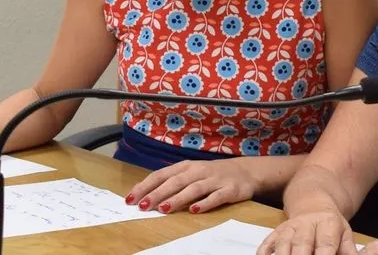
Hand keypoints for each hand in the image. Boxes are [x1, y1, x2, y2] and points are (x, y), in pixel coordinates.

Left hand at [124, 157, 258, 213]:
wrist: (246, 171)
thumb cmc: (212, 174)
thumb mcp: (192, 173)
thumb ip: (172, 182)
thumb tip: (146, 194)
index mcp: (186, 167)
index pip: (161, 175)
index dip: (146, 186)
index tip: (130, 198)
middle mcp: (199, 171)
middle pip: (175, 182)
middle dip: (157, 193)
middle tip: (142, 205)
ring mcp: (215, 180)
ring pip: (193, 189)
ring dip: (178, 198)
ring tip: (164, 209)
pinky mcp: (230, 190)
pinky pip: (216, 197)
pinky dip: (205, 203)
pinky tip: (195, 210)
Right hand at [257, 209, 357, 254]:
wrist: (312, 201)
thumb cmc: (331, 224)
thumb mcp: (345, 232)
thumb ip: (350, 251)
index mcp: (327, 224)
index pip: (326, 245)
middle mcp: (306, 225)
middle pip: (302, 245)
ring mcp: (289, 228)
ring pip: (283, 244)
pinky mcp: (276, 232)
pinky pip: (267, 243)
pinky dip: (264, 254)